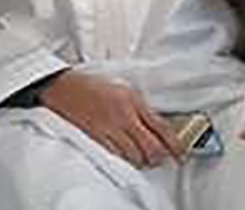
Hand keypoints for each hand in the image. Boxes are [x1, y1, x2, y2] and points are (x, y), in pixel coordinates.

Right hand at [37, 71, 183, 168]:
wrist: (63, 86)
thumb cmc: (91, 85)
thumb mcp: (122, 87)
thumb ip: (140, 106)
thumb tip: (158, 127)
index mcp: (133, 100)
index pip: (162, 128)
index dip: (176, 145)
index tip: (181, 154)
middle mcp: (123, 115)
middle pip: (152, 147)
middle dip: (159, 157)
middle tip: (159, 157)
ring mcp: (109, 127)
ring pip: (136, 156)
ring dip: (142, 160)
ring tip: (142, 157)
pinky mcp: (96, 137)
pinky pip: (117, 156)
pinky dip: (125, 160)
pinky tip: (125, 155)